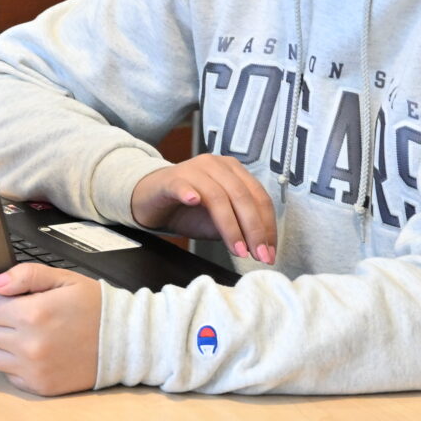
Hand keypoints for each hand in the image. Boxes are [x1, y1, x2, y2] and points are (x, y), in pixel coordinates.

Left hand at [0, 264, 102, 395]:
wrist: (127, 341)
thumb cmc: (96, 307)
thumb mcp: (63, 279)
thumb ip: (25, 276)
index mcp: (33, 315)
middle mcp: (28, 346)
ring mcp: (33, 370)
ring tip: (5, 325)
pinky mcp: (40, 386)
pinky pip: (6, 373)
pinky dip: (7, 359)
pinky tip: (21, 346)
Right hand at [129, 156, 277, 263]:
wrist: (151, 199)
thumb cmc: (187, 209)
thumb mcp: (218, 220)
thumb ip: (238, 226)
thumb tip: (260, 247)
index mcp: (234, 171)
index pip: (259, 197)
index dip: (267, 226)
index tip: (269, 251)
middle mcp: (217, 165)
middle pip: (242, 197)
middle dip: (254, 230)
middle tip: (258, 255)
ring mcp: (193, 170)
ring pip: (218, 196)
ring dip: (230, 226)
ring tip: (237, 249)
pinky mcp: (170, 179)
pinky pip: (181, 185)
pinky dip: (188, 193)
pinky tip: (193, 202)